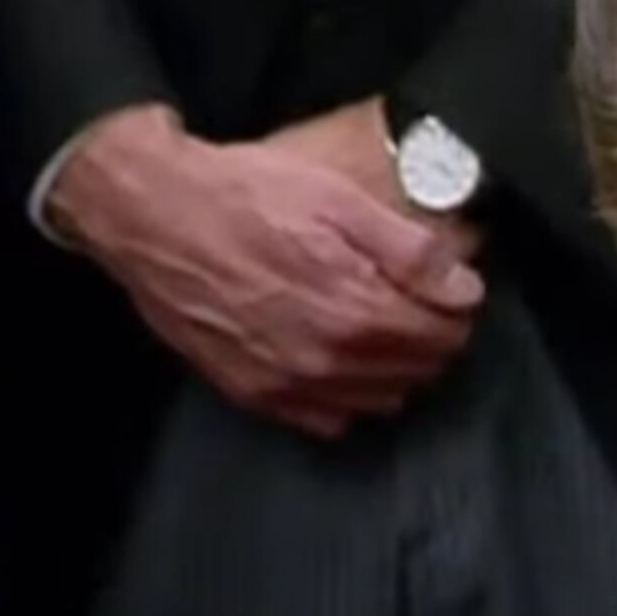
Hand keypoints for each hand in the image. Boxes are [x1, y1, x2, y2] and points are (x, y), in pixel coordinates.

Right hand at [46, 105, 479, 438]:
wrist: (152, 216)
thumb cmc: (245, 196)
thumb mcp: (340, 200)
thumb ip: (411, 252)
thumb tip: (464, 290)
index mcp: (356, 311)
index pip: (442, 336)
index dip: (456, 313)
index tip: (452, 292)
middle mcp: (325, 361)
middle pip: (415, 371)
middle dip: (431, 341)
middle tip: (421, 306)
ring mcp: (287, 384)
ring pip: (376, 400)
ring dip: (394, 371)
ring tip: (382, 330)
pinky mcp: (252, 393)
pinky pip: (326, 419)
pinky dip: (347, 397)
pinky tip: (340, 362)